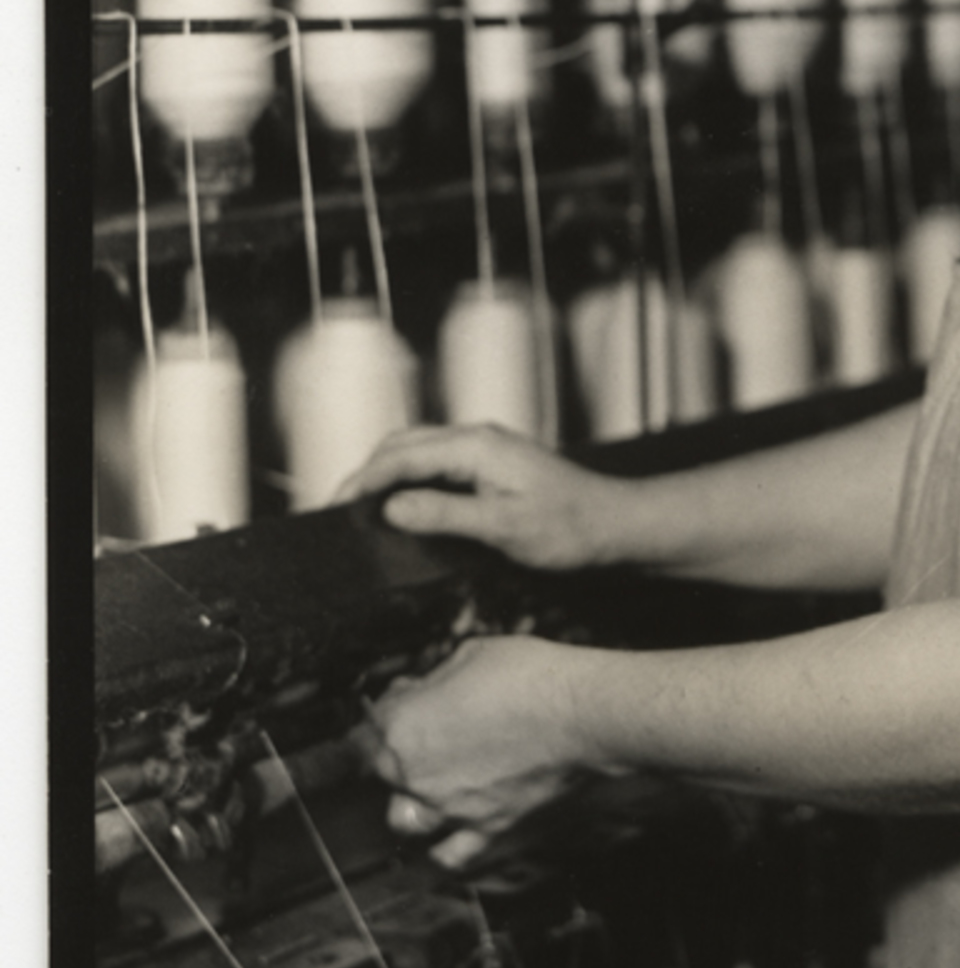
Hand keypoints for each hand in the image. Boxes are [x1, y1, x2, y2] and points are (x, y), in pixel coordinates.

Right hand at [336, 424, 632, 570]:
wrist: (616, 524)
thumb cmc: (570, 528)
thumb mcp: (505, 528)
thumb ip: (446, 515)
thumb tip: (392, 506)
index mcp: (477, 447)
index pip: (402, 456)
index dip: (363, 480)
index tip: (336, 509)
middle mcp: (478, 439)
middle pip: (404, 445)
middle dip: (367, 472)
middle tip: (340, 510)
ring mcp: (487, 449)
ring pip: (420, 451)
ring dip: (387, 474)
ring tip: (361, 508)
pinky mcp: (493, 465)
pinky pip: (438, 464)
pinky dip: (411, 479)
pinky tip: (404, 505)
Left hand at [367, 635, 590, 860]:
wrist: (582, 713)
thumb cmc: (531, 677)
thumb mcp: (471, 654)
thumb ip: (437, 680)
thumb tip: (429, 688)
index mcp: (403, 726)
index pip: (371, 723)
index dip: (390, 705)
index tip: (407, 695)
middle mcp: (416, 774)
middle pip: (382, 770)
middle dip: (396, 747)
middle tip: (428, 726)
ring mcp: (450, 806)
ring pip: (404, 819)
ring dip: (409, 802)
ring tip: (427, 784)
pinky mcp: (488, 827)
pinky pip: (452, 854)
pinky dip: (444, 848)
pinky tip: (448, 833)